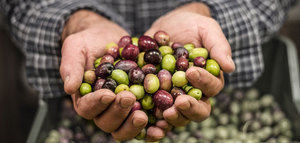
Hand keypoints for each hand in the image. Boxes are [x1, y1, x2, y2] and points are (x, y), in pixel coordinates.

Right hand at [59, 10, 165, 140]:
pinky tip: (161, 126)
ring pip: (125, 127)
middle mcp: (103, 108)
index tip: (108, 94)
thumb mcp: (76, 47)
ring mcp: (122, 109)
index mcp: (86, 98)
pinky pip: (145, 122)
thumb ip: (71, 66)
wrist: (110, 38)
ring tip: (143, 114)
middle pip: (107, 122)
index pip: (87, 108)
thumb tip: (69, 87)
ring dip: (133, 124)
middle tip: (129, 98)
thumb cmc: (89, 42)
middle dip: (118, 112)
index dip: (97, 104)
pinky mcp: (140, 105)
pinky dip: (152, 127)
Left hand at [145, 2, 234, 125]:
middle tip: (179, 103)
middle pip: (199, 109)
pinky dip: (153, 118)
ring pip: (179, 115)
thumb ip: (218, 46)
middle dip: (190, 108)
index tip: (191, 72)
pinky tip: (147, 117)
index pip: (212, 87)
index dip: (203, 82)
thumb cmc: (192, 26)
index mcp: (209, 79)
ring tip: (164, 112)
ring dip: (173, 117)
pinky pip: (156, 112)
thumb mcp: (206, 29)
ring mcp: (175, 96)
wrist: (168, 26)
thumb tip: (230, 67)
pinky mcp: (156, 96)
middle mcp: (194, 92)